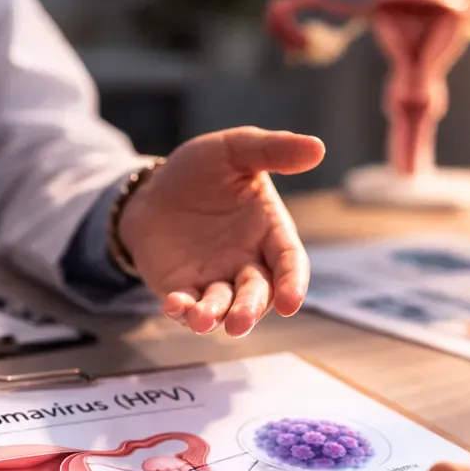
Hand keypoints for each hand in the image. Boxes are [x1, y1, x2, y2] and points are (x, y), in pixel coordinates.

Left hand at [117, 126, 325, 337]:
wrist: (152, 188)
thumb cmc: (201, 170)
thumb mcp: (235, 149)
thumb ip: (273, 150)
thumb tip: (318, 148)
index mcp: (270, 231)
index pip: (289, 263)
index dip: (293, 284)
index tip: (290, 303)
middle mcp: (248, 262)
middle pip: (258, 294)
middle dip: (250, 310)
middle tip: (240, 322)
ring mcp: (217, 280)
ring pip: (224, 308)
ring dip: (215, 316)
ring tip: (202, 319)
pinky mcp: (185, 290)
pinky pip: (188, 308)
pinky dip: (182, 311)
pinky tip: (173, 305)